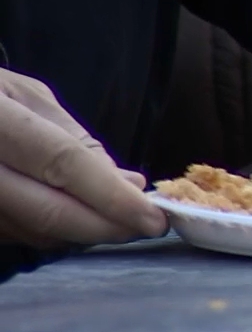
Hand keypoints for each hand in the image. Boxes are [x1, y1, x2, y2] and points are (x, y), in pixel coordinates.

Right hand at [0, 69, 167, 247]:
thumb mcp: (26, 96)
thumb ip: (76, 140)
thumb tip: (130, 184)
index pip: (63, 163)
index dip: (112, 196)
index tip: (155, 216)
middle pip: (49, 211)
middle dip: (108, 226)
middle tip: (150, 226)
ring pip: (35, 231)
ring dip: (84, 230)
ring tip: (119, 215)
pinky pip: (15, 235)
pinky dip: (54, 231)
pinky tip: (77, 216)